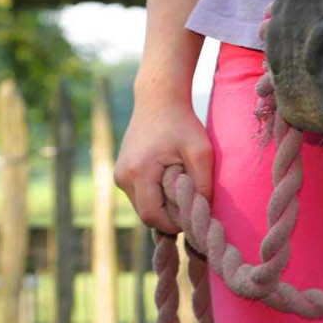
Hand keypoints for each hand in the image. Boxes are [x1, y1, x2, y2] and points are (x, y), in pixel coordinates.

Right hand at [113, 90, 212, 236]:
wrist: (158, 99)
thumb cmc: (182, 123)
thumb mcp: (201, 151)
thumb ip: (203, 183)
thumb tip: (203, 212)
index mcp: (138, 172)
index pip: (152, 216)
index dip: (174, 223)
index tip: (195, 215)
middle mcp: (122, 176)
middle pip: (146, 214)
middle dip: (169, 215)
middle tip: (191, 200)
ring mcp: (119, 175)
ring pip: (142, 206)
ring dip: (162, 204)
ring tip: (181, 183)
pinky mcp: (121, 172)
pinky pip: (140, 195)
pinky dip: (155, 194)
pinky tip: (171, 179)